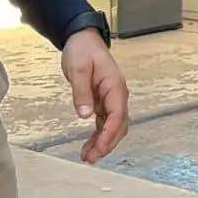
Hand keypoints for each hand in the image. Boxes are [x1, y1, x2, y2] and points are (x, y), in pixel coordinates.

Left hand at [62, 29, 129, 164]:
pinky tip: (88, 146)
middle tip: (92, 158)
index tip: (100, 149)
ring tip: (88, 157)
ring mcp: (111, 99)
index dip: (109, 135)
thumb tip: (85, 115)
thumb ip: (82, 93)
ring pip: (112, 126)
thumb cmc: (82, 50)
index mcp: (115, 86)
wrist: (83, 39)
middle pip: (119, 125)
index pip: (117, 116)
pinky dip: (98, 135)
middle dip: (108, 143)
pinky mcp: (102, 101)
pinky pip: (103, 122)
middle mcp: (117, 95)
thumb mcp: (79, 69)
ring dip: (103, 142)